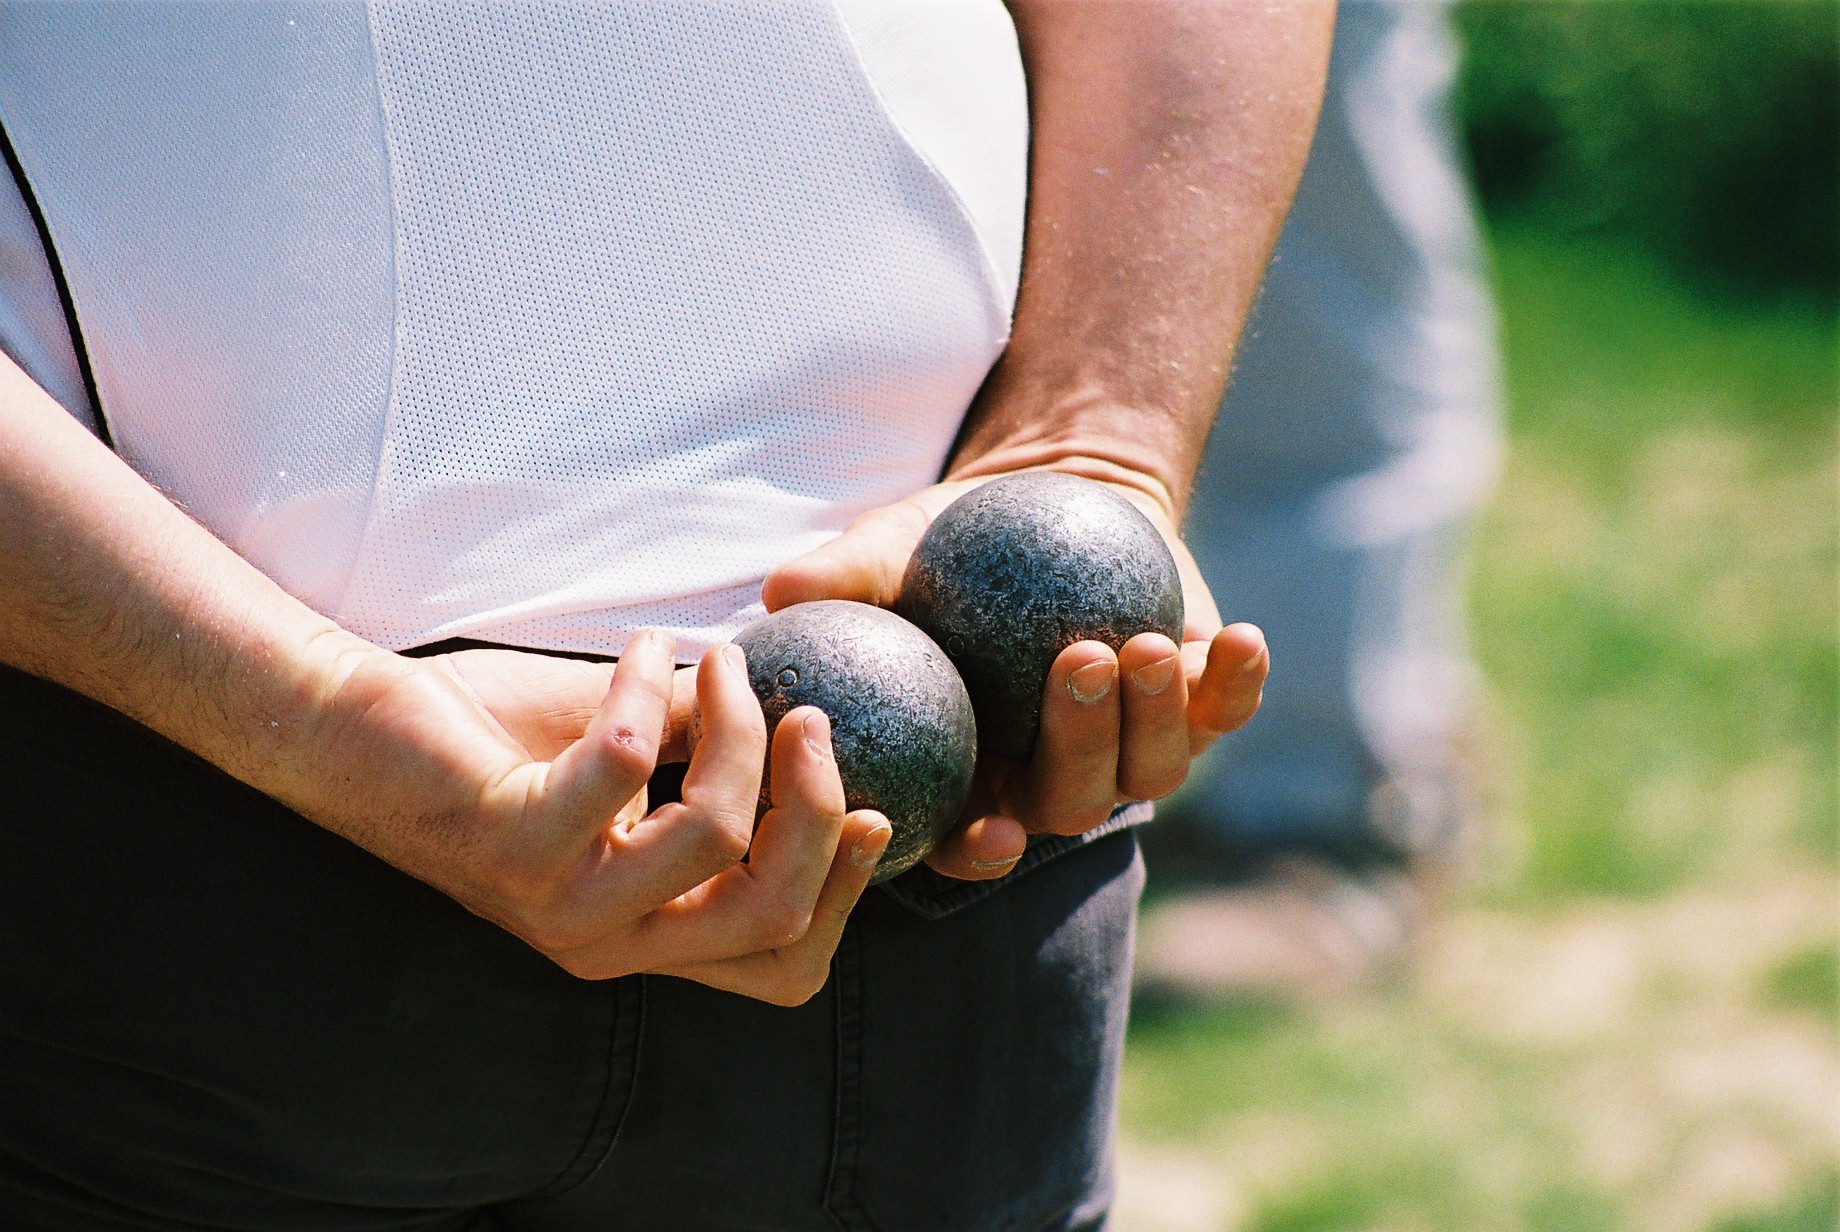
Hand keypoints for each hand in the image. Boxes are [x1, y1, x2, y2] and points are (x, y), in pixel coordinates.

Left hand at [302, 632, 890, 1003]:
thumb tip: (816, 707)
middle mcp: (608, 943)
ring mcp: (561, 904)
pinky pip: (630, 765)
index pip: (784, 963)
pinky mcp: (516, 845)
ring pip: (717, 838)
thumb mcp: (632, 748)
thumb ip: (716, 748)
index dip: (844, 891)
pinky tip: (641, 652)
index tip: (871, 803)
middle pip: (775, 916)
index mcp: (645, 932)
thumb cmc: (493, 739)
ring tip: (718, 661)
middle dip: (817, 806)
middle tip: (807, 717)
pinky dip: (651, 688)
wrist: (353, 725)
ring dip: (739, 726)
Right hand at [760, 471, 1267, 879]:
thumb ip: (843, 577)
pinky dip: (1238, 682)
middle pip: (1071, 804)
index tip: (986, 833)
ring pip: (1151, 769)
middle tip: (1073, 662)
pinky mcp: (1199, 704)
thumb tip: (780, 590)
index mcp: (973, 774)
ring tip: (1146, 645)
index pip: (966, 840)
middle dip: (1079, 747)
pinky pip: (1225, 709)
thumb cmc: (948, 541)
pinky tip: (1239, 637)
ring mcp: (1132, 746)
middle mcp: (1053, 777)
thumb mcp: (888, 550)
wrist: (1048, 498)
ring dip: (1154, 717)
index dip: (977, 855)